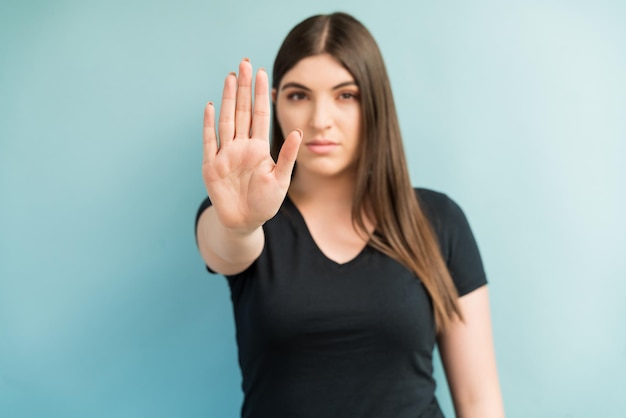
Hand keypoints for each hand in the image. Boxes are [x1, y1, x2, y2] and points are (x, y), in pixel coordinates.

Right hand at [202, 59, 301, 232]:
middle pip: (243, 111)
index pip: (260, 115)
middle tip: (244, 63)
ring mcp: (225, 154)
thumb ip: (287, 157)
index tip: (262, 73)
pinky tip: (211, 106)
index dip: (261, 94)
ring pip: (226, 120)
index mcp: (259, 148)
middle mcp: (241, 146)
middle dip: (244, 88)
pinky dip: (209, 125)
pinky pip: (209, 142)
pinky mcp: (211, 166)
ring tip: (230, 78)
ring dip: (228, 99)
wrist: (245, 222)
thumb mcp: (281, 180)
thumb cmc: (265, 202)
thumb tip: (298, 132)